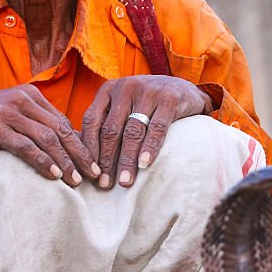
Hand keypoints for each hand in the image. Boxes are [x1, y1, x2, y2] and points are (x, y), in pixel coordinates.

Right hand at [0, 85, 100, 192]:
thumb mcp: (14, 117)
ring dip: (64, 162)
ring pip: (46, 138)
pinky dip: (43, 162)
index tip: (94, 163)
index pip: (63, 121)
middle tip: (94, 175)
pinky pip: (25, 147)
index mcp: (30, 94)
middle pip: (59, 129)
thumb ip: (38, 122)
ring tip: (76, 181)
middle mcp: (20, 99)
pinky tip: (54, 175)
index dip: (81, 144)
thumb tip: (71, 140)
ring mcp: (7, 113)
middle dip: (79, 154)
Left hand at [80, 76, 211, 188]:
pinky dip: (149, 147)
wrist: (186, 90)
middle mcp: (126, 87)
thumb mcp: (124, 106)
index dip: (89, 149)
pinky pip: (157, 128)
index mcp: (109, 89)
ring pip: (132, 132)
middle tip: (105, 184)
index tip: (90, 173)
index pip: (92, 121)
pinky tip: (144, 164)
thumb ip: (107, 123)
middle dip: (107, 160)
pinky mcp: (170, 99)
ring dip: (126, 160)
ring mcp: (148, 91)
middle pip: (111, 130)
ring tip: (124, 182)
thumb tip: (85, 159)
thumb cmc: (148, 105)